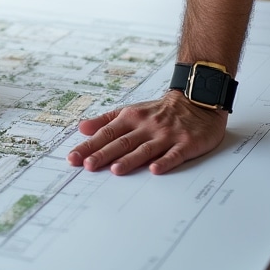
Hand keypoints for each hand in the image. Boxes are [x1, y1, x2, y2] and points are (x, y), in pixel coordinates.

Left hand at [67, 91, 227, 174]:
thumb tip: (81, 128)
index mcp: (130, 118)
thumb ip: (106, 121)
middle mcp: (146, 126)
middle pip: (121, 142)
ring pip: (144, 149)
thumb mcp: (130, 111)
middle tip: (87, 165)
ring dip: (129, 159)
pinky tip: (154, 170)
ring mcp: (166, 135)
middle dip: (103, 154)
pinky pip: (174, 154)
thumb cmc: (159, 110)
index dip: (89, 145)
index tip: (74, 157)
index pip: (106, 133)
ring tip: (115, 169)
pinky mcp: (185, 143)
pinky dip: (164, 162)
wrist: (195, 99)